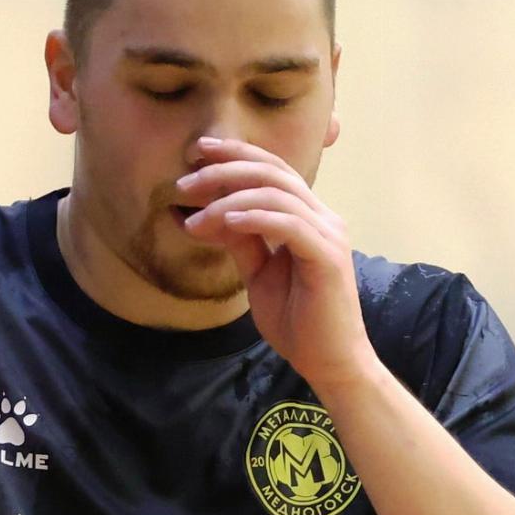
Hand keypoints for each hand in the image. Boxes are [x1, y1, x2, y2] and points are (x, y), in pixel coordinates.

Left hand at [178, 138, 376, 393]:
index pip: (273, 171)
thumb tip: (209, 215)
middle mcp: (323, 218)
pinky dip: (255, 217)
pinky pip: (289, 224)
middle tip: (185, 183)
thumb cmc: (298, 322)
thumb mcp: (258, 275)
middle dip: (225, 170)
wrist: (329, 362)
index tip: (197, 152)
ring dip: (229, 199)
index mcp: (308, 218)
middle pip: (273, 172)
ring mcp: (328, 234)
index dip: (236, 154)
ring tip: (196, 215)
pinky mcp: (328, 256)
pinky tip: (226, 221)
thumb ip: (241, 242)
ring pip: (277, 194)